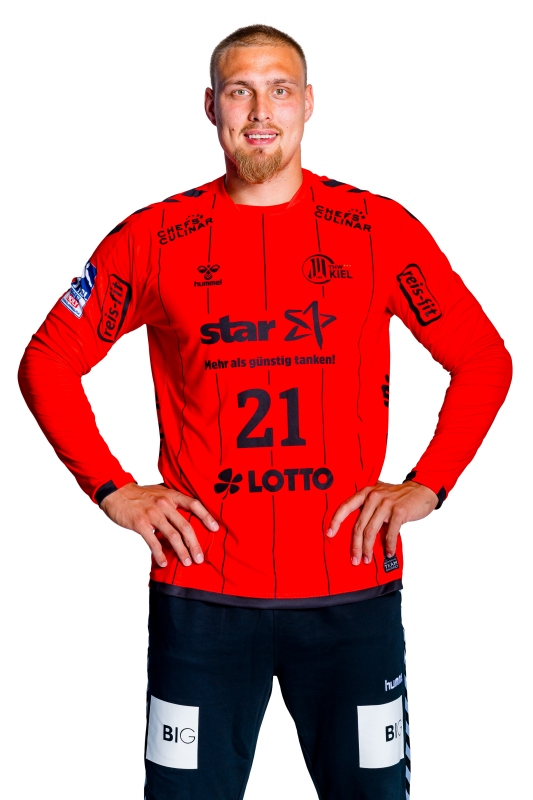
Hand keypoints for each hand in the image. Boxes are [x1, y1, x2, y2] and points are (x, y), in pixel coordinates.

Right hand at [100, 482, 218, 567]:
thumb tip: (188, 519)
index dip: (206, 516)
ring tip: (187, 562)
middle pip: (185, 526)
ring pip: (172, 536)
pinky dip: (159, 554)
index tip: (215, 528)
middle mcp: (164, 503)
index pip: (194, 504)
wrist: (117, 493)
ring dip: (181, 551)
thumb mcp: (160, 493)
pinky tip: (163, 562)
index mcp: (171, 495)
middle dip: (194, 544)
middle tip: (200, 558)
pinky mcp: (141, 523)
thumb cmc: (140, 495)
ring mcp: (152, 514)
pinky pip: (153, 541)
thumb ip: (173, 503)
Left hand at [327, 480, 438, 565]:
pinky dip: (388, 545)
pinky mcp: (398, 511)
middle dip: (355, 546)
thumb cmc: (399, 497)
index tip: (330, 534)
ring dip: (369, 549)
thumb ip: (368, 508)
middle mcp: (373, 496)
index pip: (345, 506)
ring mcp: (386, 503)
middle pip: (358, 526)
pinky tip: (388, 552)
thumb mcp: (380, 496)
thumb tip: (357, 533)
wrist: (422, 490)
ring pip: (371, 531)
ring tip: (368, 559)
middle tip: (355, 559)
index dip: (336, 521)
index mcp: (366, 492)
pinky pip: (390, 533)